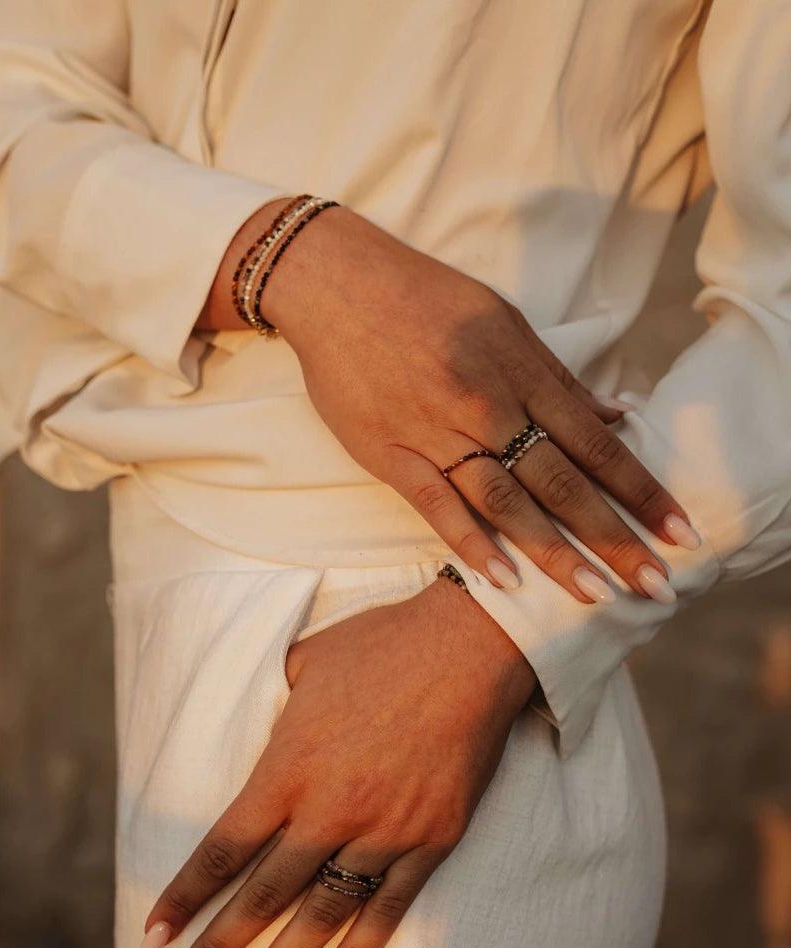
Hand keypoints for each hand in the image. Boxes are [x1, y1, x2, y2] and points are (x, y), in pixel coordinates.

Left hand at [141, 577, 534, 947]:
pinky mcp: (431, 839)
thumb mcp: (306, 665)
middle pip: (262, 894)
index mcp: (288, 767)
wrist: (470, 646)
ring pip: (320, 914)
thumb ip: (278, 716)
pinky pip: (388, 908)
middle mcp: (329, 809)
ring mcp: (383, 830)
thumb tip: (267, 739)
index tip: (154, 937)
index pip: (222, 848)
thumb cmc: (382, 646)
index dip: (184, 897)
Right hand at [246, 201, 698, 603]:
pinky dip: (471, 543)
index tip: (679, 530)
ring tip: (594, 594)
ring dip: (554, 552)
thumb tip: (617, 414)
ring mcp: (438, 430)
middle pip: (562, 481)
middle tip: (655, 584)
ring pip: (507, 501)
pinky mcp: (391, 452)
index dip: (641, 490)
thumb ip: (558, 376)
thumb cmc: (425, 297)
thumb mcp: (504, 321)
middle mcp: (488, 403)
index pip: (596, 443)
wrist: (337, 284)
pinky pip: (436, 505)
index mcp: (522, 370)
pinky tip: (505, 582)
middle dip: (614, 536)